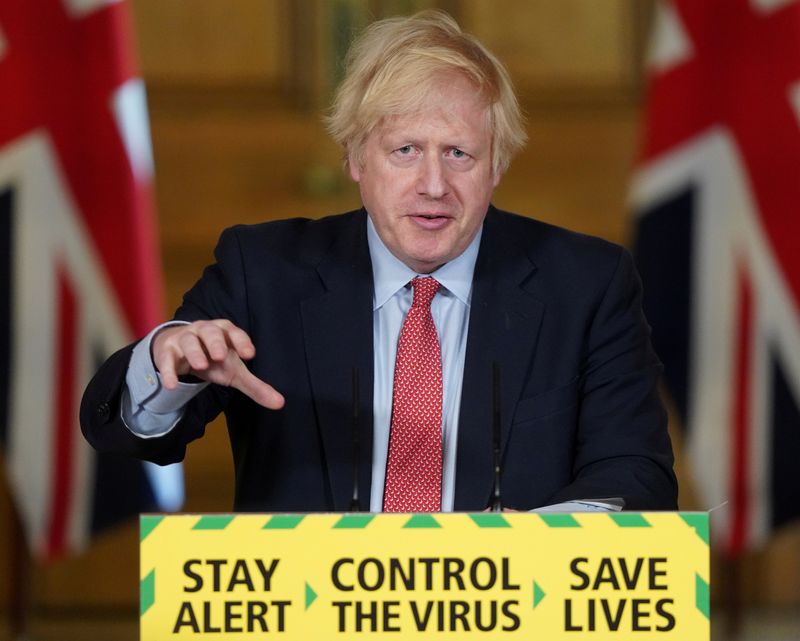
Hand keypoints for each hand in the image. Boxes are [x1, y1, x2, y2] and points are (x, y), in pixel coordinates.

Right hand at [152, 320, 284, 409]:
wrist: (180, 351)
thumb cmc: (213, 358)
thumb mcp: (234, 372)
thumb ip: (255, 386)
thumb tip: (280, 404)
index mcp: (225, 333)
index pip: (235, 333)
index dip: (242, 341)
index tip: (249, 354)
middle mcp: (204, 331)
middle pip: (210, 331)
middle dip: (216, 342)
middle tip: (221, 356)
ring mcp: (185, 338)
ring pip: (188, 340)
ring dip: (194, 352)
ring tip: (201, 366)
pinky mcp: (168, 350)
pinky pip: (167, 358)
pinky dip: (168, 371)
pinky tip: (172, 385)